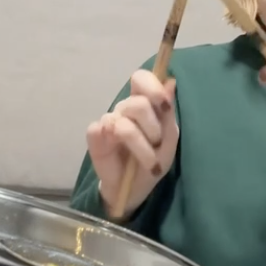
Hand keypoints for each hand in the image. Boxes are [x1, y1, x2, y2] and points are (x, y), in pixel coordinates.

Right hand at [86, 70, 178, 217]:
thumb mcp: (169, 138)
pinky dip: (121, 150)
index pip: (141, 78)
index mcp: (144, 102)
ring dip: (142, 147)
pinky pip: (102, 131)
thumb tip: (171, 81)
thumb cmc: (154, 158)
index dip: (152, 87)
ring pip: (124, 124)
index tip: (164, 106)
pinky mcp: (94, 135)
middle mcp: (124, 107)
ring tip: (149, 161)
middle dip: (153, 128)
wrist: (135, 187)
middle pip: (137, 104)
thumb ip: (168, 112)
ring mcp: (108, 120)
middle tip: (157, 144)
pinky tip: (125, 159)